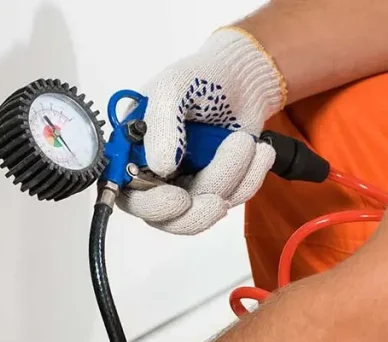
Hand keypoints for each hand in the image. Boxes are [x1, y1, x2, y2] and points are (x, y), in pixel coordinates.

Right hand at [117, 27, 285, 235]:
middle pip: (165, 218)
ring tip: (245, 144)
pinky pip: (231, 200)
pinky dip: (249, 180)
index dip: (151, 206)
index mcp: (131, 151)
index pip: (128, 194)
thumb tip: (159, 167)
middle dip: (195, 213)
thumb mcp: (173, 87)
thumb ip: (161, 124)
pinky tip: (259, 154)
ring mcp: (185, 183)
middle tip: (217, 201)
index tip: (178, 199)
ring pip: (202, 211)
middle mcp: (153, 174)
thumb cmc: (201, 76)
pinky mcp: (215, 186)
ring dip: (230, 182)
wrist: (243, 78)